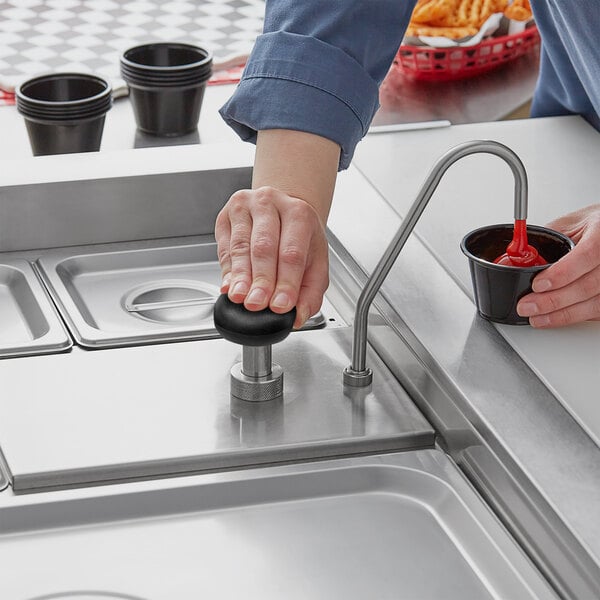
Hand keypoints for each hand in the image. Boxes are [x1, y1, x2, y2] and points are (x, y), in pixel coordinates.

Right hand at [215, 186, 329, 328]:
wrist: (283, 211)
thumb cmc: (299, 237)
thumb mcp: (315, 262)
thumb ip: (310, 292)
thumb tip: (298, 316)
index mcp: (299, 213)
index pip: (292, 252)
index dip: (286, 281)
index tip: (280, 305)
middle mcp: (271, 204)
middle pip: (264, 247)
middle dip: (260, 280)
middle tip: (257, 304)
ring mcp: (245, 207)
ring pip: (241, 246)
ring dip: (240, 276)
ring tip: (241, 297)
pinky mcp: (225, 217)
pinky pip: (224, 247)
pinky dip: (227, 270)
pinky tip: (230, 286)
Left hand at [517, 204, 599, 326]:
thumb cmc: (593, 226)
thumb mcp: (569, 224)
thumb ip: (547, 240)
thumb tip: (517, 258)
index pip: (587, 255)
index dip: (562, 274)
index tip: (538, 284)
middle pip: (588, 285)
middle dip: (553, 300)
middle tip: (527, 306)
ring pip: (594, 303)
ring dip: (562, 314)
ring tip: (537, 318)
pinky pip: (597, 311)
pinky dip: (575, 317)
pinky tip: (556, 318)